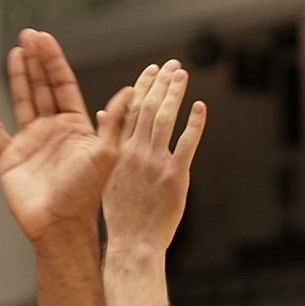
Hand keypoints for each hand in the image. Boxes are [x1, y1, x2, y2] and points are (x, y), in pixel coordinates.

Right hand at [0, 29, 132, 244]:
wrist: (60, 227)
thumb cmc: (86, 194)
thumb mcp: (107, 154)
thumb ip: (116, 122)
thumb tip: (131, 91)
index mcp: (76, 126)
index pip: (63, 85)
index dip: (53, 61)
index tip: (44, 39)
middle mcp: (53, 130)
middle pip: (42, 87)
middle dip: (35, 61)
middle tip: (27, 35)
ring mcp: (31, 143)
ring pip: (22, 101)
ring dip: (18, 77)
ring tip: (15, 52)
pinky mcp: (10, 158)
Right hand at [102, 59, 205, 250]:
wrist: (133, 242)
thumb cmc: (122, 212)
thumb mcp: (107, 174)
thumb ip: (109, 141)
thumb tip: (105, 111)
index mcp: (118, 150)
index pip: (130, 109)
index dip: (142, 86)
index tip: (152, 69)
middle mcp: (136, 152)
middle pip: (148, 108)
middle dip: (161, 82)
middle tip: (173, 64)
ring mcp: (155, 163)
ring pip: (165, 120)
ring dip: (174, 94)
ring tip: (183, 75)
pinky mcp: (175, 176)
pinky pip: (186, 144)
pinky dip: (194, 124)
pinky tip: (199, 108)